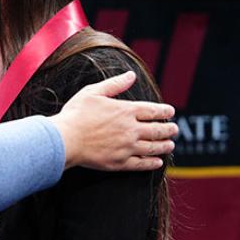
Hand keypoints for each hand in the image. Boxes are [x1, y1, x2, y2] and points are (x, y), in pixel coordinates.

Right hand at [50, 71, 176, 171]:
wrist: (64, 140)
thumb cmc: (76, 114)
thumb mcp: (93, 92)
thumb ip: (115, 84)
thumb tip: (131, 75)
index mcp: (126, 111)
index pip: (153, 111)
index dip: (165, 111)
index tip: (170, 112)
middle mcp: (131, 129)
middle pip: (158, 130)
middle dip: (169, 130)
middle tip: (174, 130)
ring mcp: (127, 147)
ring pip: (153, 148)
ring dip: (165, 146)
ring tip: (170, 145)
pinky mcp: (120, 162)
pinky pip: (142, 163)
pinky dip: (152, 163)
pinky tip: (157, 162)